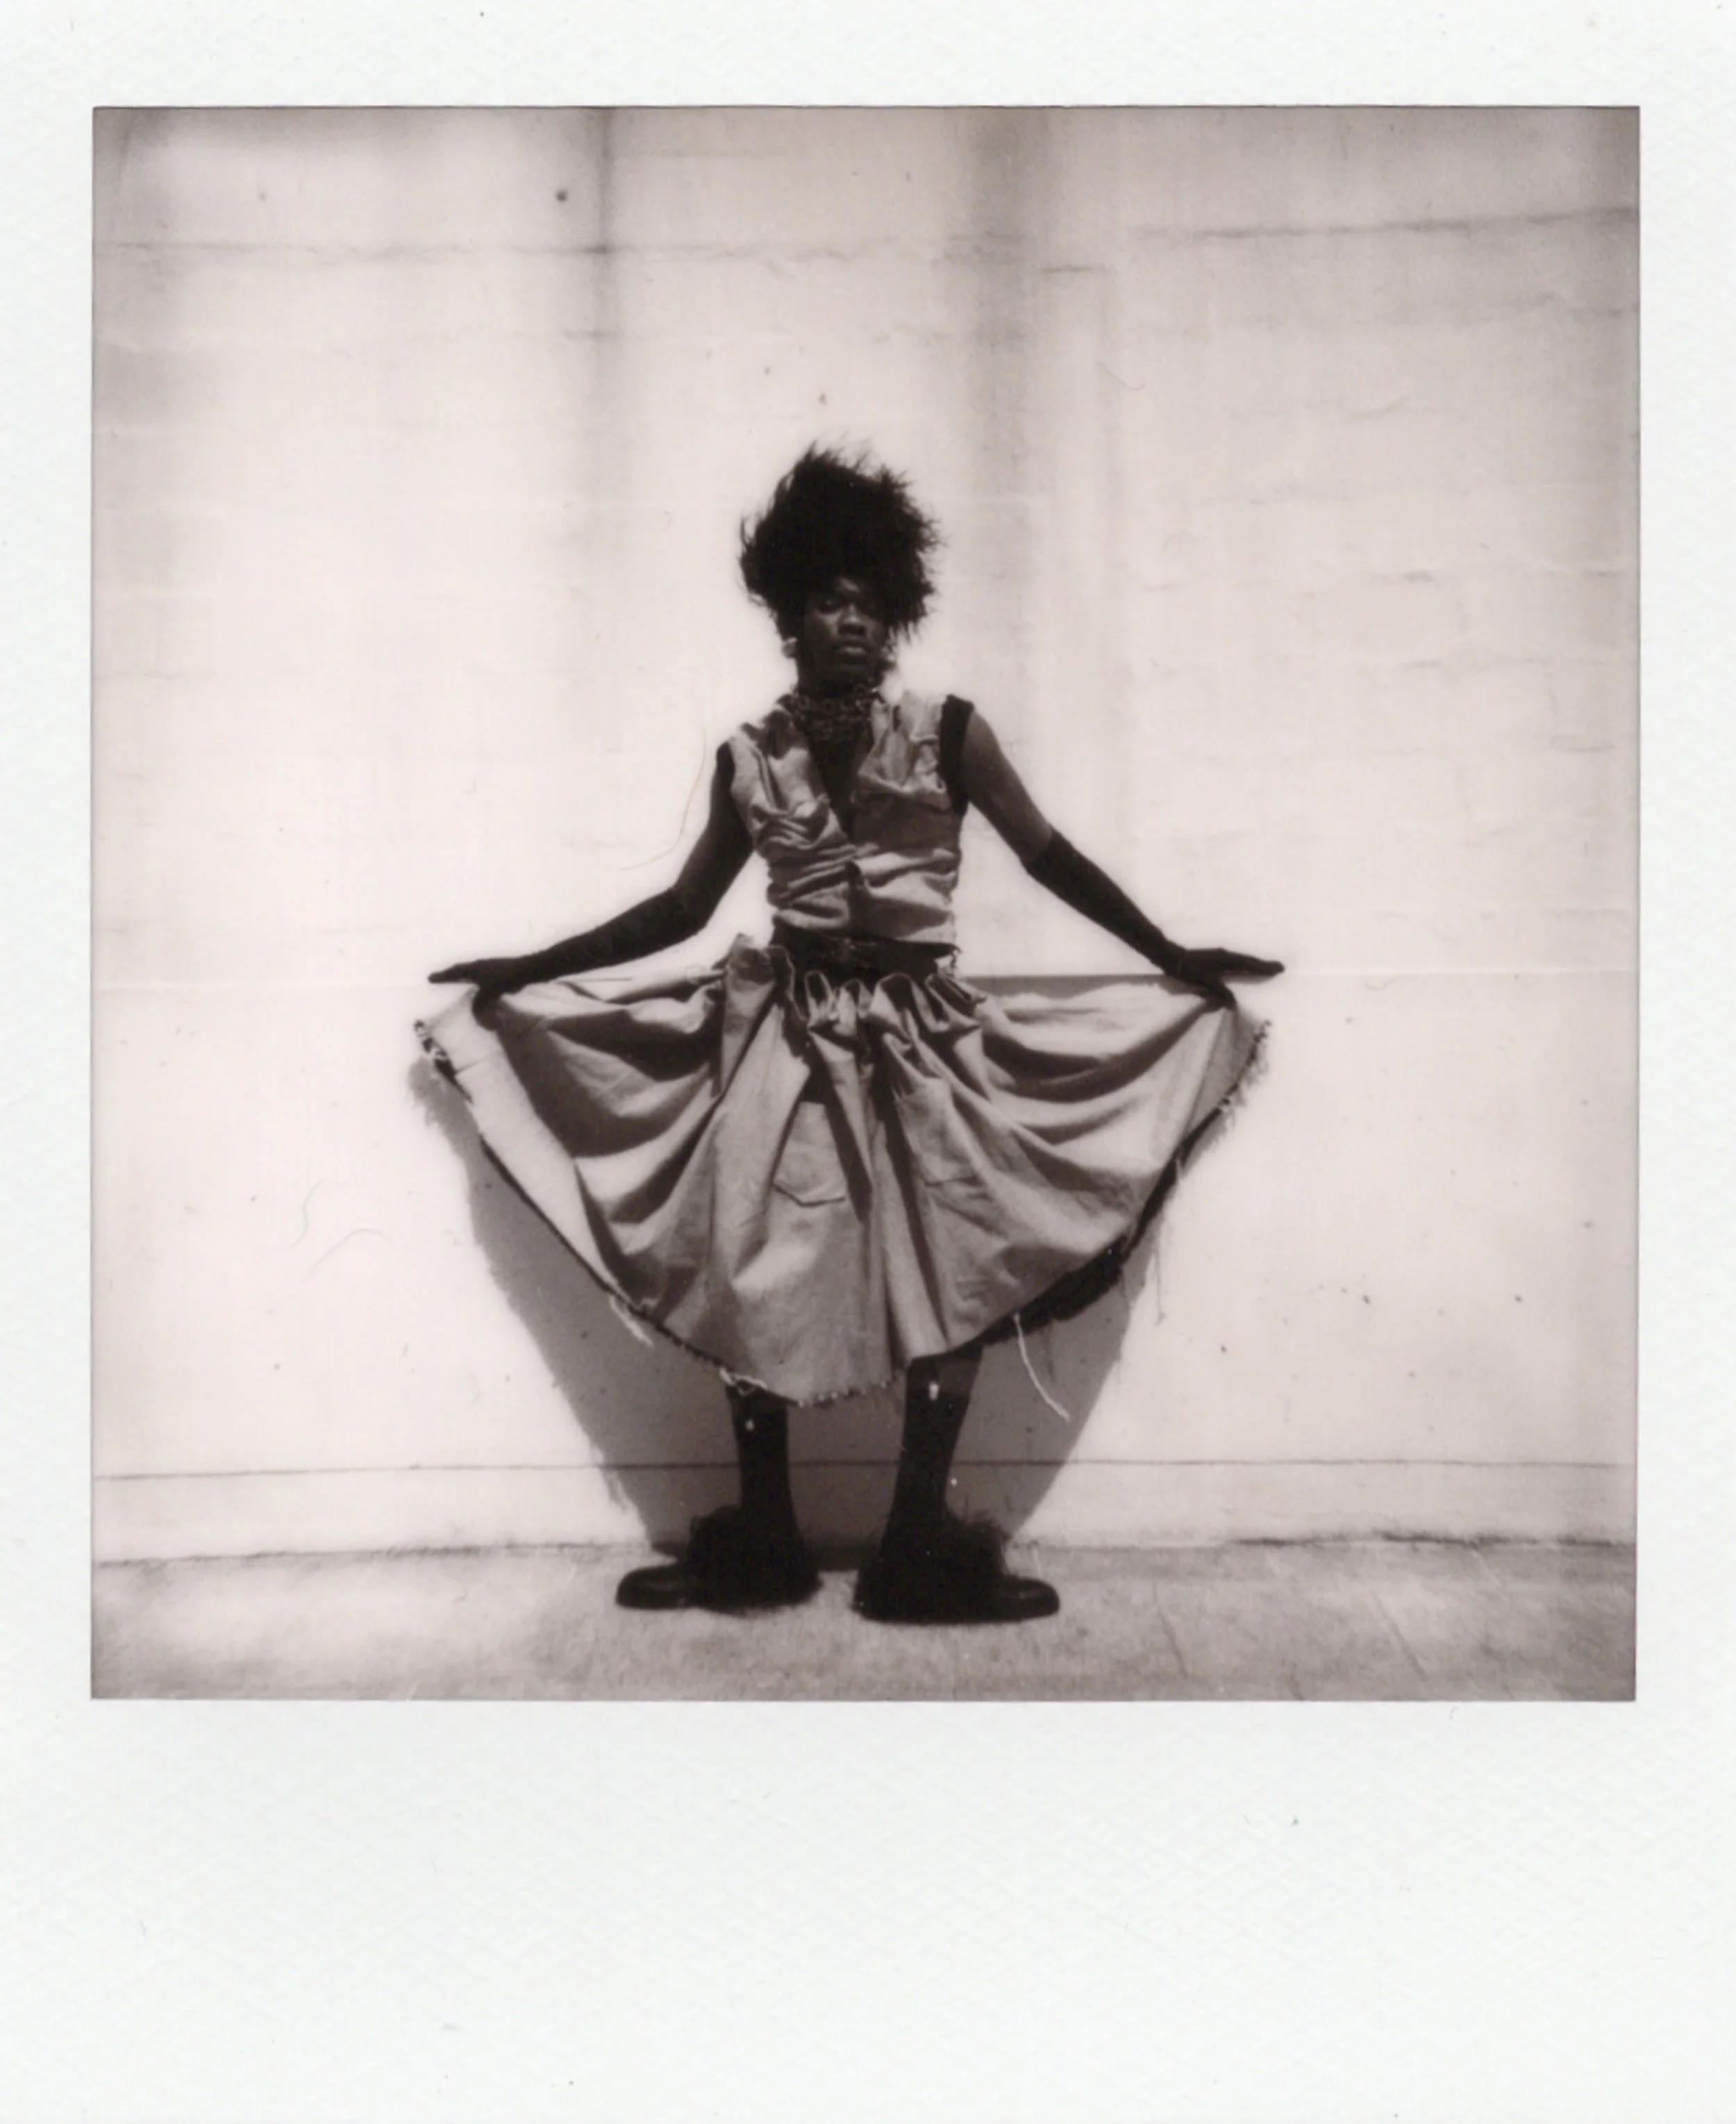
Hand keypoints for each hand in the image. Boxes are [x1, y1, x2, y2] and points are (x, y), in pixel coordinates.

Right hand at [426, 955, 542, 1003]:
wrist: (527, 970)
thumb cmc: (506, 978)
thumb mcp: (489, 993)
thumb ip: (478, 1005)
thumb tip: (475, 1014)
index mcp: (474, 968)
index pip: (454, 972)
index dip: (442, 977)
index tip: (430, 978)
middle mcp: (480, 966)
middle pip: (461, 971)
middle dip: (450, 976)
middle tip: (439, 978)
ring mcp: (490, 969)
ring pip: (472, 975)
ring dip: (463, 979)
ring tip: (456, 983)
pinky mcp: (499, 974)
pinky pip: (483, 981)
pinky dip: (477, 986)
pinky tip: (479, 990)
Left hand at [1165, 946, 1284, 1009]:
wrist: (1170, 957)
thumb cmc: (1187, 969)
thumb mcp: (1204, 981)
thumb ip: (1219, 991)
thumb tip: (1233, 1003)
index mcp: (1226, 959)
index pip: (1250, 964)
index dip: (1264, 968)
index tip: (1279, 969)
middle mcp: (1225, 955)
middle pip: (1249, 961)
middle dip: (1264, 965)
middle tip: (1279, 968)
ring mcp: (1219, 956)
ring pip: (1242, 961)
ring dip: (1254, 965)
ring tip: (1265, 969)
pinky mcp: (1213, 959)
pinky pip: (1234, 963)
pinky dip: (1243, 966)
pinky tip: (1242, 970)